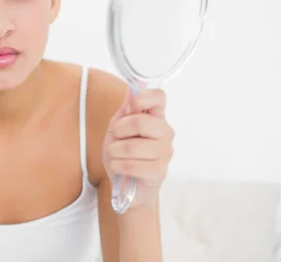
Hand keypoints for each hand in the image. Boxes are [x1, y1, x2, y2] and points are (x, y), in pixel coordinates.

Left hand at [103, 87, 174, 211]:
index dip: (142, 98)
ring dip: (114, 151)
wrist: (126, 187)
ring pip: (132, 146)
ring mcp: (164, 153)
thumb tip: (130, 94)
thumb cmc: (123, 155)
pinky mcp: (159, 172)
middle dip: (119, 130)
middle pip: (141, 122)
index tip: (131, 108)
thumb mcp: (117, 130)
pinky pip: (131, 165)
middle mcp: (165, 133)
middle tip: (116, 138)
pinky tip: (119, 168)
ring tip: (116, 155)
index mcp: (156, 118)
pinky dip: (117, 166)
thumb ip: (124, 113)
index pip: (159, 97)